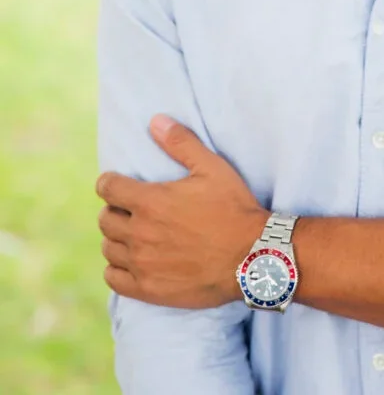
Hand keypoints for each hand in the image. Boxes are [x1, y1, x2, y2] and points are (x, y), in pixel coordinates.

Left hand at [96, 114, 267, 307]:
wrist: (251, 256)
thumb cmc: (234, 208)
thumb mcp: (213, 168)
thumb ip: (181, 143)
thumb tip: (155, 121)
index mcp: (150, 201)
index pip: (108, 188)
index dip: (110, 183)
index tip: (117, 184)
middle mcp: (139, 232)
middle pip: (105, 219)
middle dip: (114, 209)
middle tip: (131, 209)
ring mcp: (142, 263)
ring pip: (108, 248)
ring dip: (116, 238)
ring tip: (134, 234)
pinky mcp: (148, 289)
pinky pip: (113, 278)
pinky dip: (116, 268)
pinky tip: (131, 261)